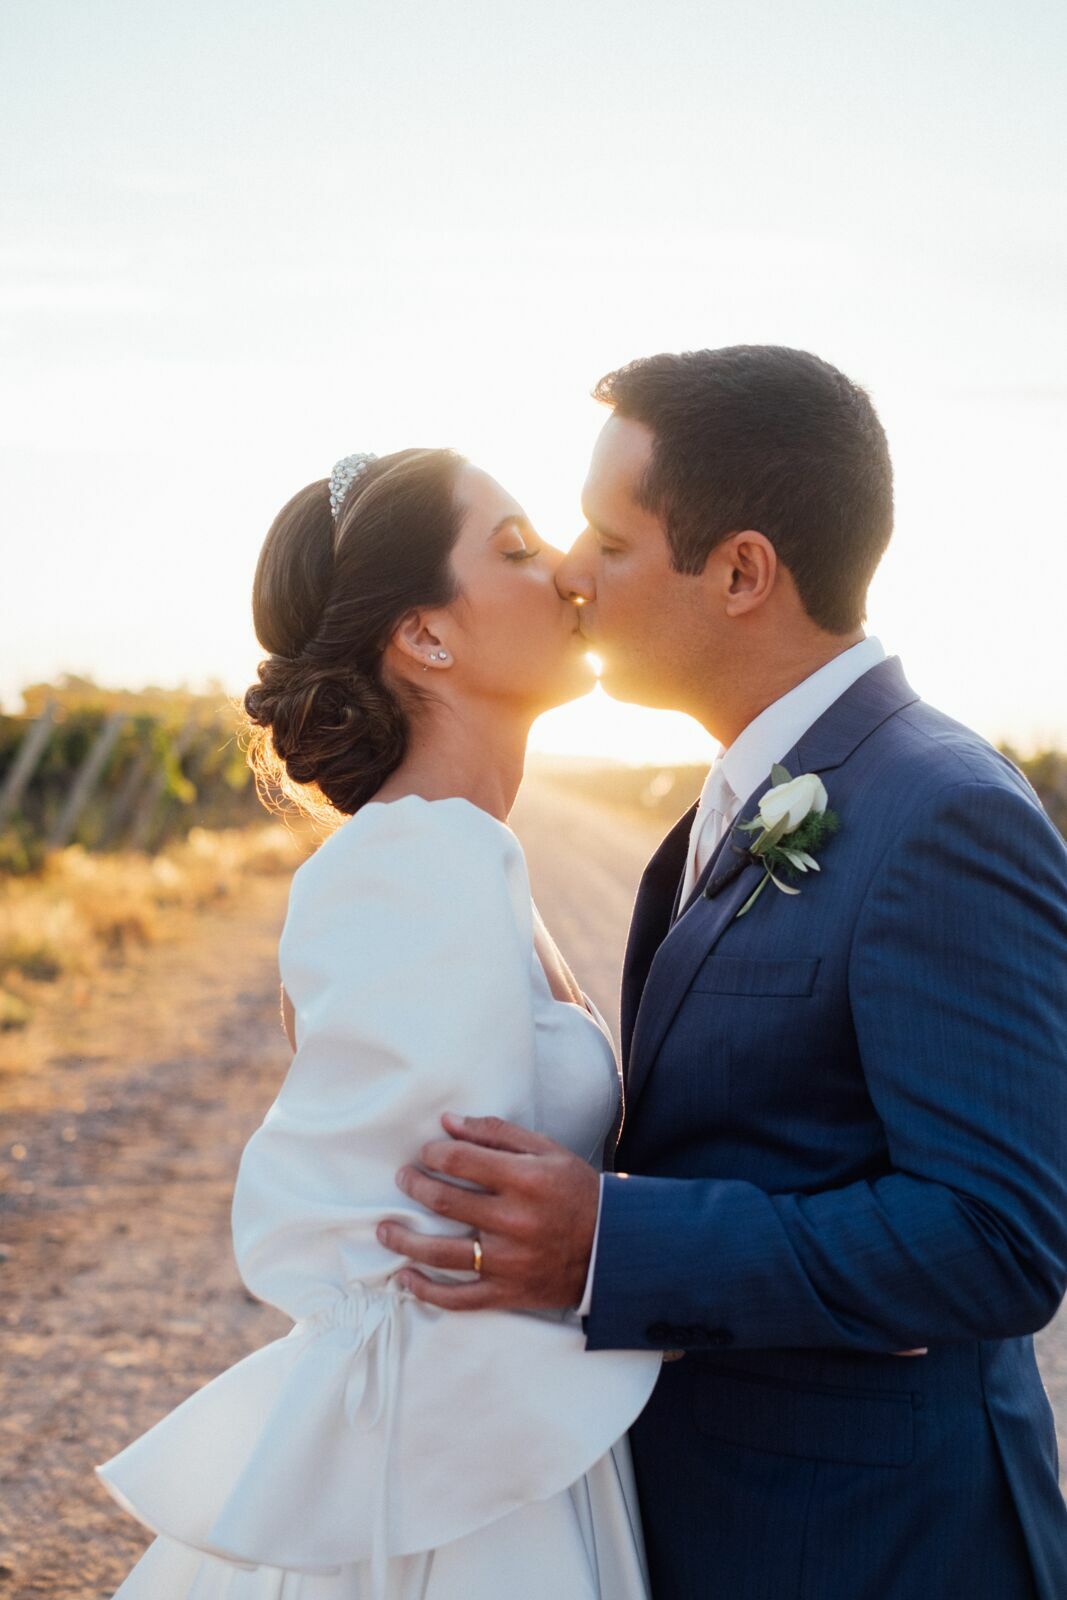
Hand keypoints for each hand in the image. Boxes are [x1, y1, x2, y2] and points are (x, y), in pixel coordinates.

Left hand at [377, 1114, 599, 1310]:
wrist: (612, 1248)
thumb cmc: (576, 1191)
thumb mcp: (547, 1151)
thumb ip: (497, 1133)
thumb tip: (448, 1122)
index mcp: (524, 1179)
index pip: (461, 1160)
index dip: (434, 1153)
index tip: (425, 1153)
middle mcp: (513, 1220)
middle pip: (445, 1201)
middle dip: (414, 1186)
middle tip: (403, 1179)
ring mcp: (508, 1260)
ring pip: (441, 1252)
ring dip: (405, 1240)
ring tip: (384, 1230)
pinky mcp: (507, 1292)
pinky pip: (458, 1298)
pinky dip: (427, 1291)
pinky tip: (406, 1279)